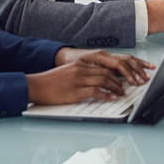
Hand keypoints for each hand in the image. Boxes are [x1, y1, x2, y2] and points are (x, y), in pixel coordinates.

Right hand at [27, 50, 154, 105]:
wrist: (36, 85)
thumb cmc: (51, 82)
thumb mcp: (68, 73)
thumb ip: (82, 74)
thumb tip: (96, 81)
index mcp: (81, 64)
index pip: (104, 67)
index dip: (116, 73)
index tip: (124, 79)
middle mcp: (82, 69)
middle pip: (107, 73)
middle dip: (120, 80)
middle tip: (127, 87)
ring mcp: (79, 80)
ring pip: (104, 81)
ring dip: (116, 87)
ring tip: (122, 93)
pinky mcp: (76, 91)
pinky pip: (95, 91)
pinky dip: (106, 94)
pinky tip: (112, 98)